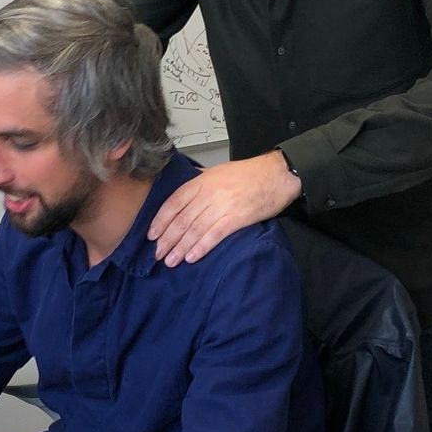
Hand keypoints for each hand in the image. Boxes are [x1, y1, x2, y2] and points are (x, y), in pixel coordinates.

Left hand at [148, 152, 301, 266]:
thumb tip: (185, 187)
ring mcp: (223, 205)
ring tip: (171, 260)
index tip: (152, 234)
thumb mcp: (219, 171)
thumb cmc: (251, 173)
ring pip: (195, 229)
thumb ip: (201, 181)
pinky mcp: (237, 218)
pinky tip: (192, 257)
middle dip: (168, 239)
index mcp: (202, 181)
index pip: (174, 202)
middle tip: (157, 254)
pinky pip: (214, 235)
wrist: (278, 174)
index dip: (161, 220)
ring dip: (181, 247)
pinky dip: (201, 247)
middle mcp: (209, 193)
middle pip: (182, 219)